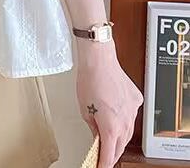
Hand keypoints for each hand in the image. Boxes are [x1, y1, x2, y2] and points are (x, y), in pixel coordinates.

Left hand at [75, 39, 143, 167]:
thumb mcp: (84, 109)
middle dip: (111, 150)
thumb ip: (92, 126)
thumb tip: (96, 134)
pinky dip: (123, 116)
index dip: (104, 163)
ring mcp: (133, 111)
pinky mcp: (136, 101)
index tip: (100, 166)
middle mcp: (125, 122)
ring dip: (118, 134)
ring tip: (109, 135)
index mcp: (111, 128)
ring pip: (127, 131)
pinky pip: (130, 114)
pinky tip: (115, 111)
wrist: (99, 61)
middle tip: (103, 154)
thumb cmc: (88, 81)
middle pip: (120, 144)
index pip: (109, 154)